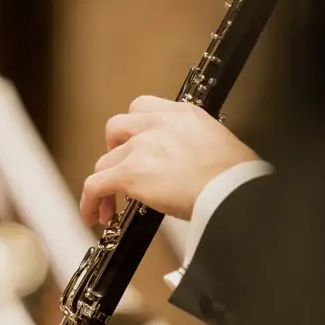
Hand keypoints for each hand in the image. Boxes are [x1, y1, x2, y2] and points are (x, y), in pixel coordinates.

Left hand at [80, 95, 259, 224]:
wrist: (233, 190)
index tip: (133, 146)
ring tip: (111, 209)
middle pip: (116, 128)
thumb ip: (191, 148)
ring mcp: (141, 147)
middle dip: (113, 150)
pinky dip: (89, 202)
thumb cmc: (234, 178)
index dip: (132, 130)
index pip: (142, 108)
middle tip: (119, 172)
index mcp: (182, 114)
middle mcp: (157, 124)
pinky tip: (92, 217)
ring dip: (105, 184)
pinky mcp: (130, 173)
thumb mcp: (215, 146)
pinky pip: (95, 185)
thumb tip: (183, 169)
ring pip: (104, 162)